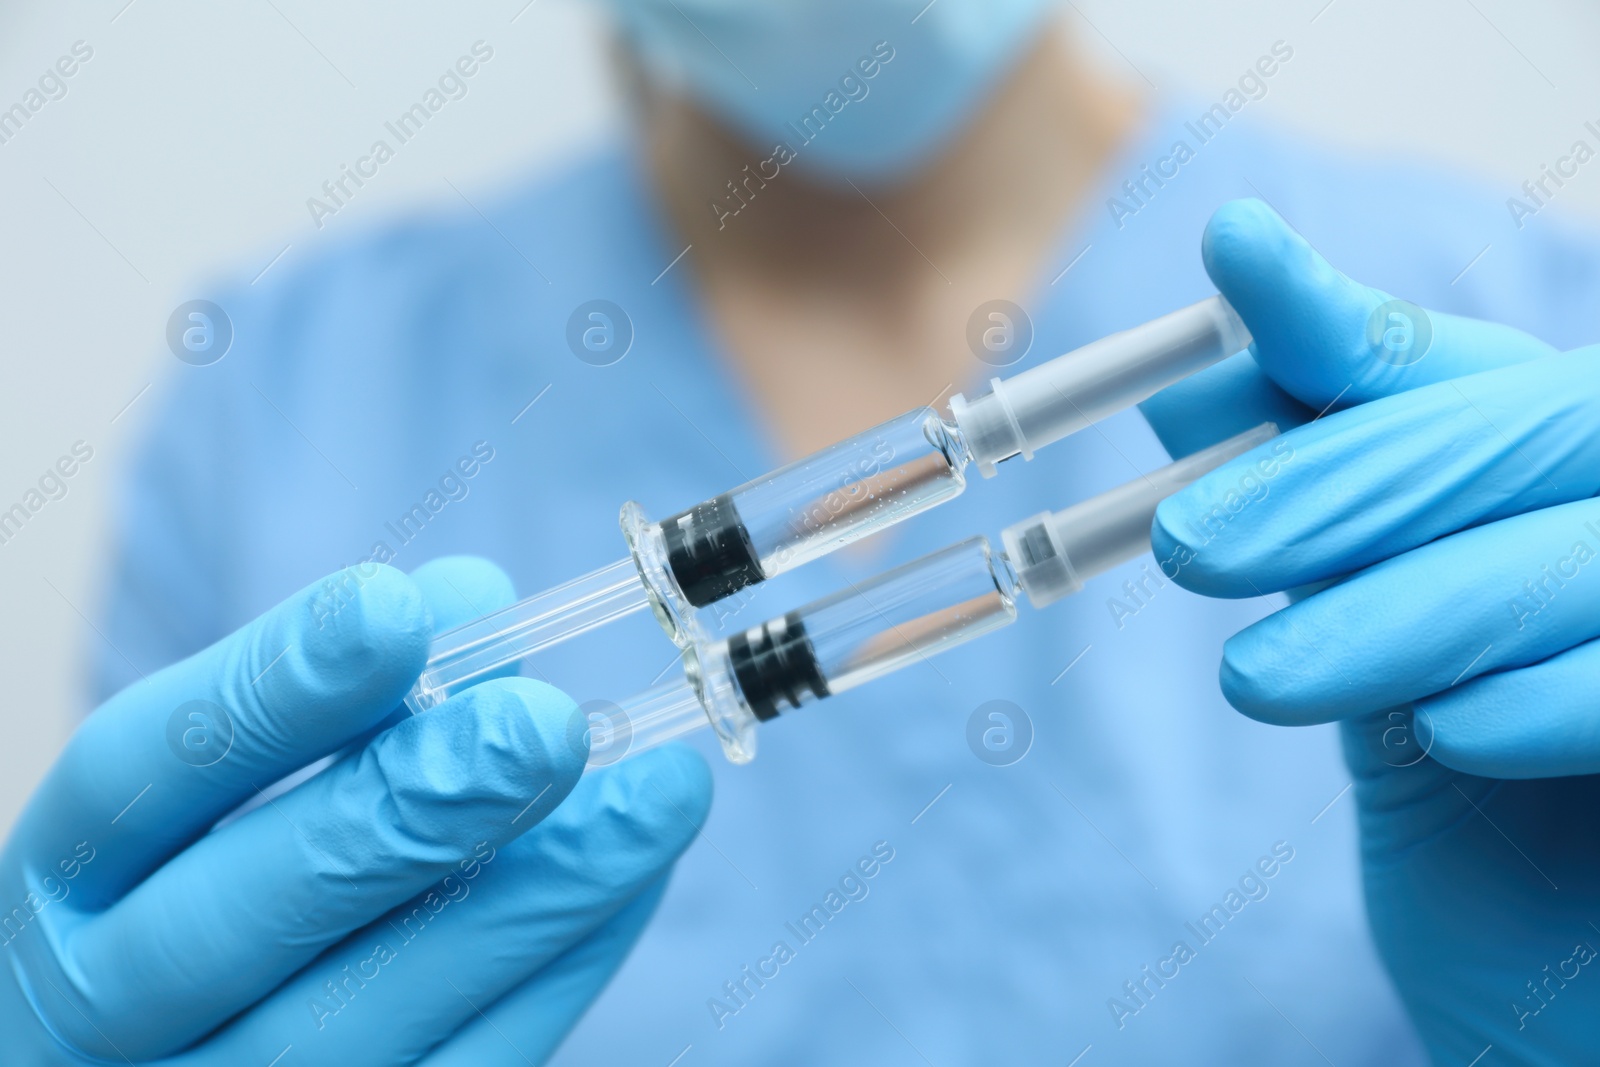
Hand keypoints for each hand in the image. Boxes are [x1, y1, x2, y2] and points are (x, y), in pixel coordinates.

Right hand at [0, 556, 710, 1063]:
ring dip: (535, 897)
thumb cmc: (207, 883)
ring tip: (657, 795)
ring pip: (370, 1015)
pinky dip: (560, 967)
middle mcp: (108, 1014)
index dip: (273, 687)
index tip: (395, 609)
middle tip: (542, 727)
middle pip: (245, 918)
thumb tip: (477, 603)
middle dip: (408, 810)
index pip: (141, 774)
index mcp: (67, 882)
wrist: (170, 1047)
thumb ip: (336, 696)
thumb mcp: (222, 789)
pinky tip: (635, 875)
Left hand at [1143, 200, 1599, 1060]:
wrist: (1572, 1012)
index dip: (1340, 319)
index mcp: (1556, 488)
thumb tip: (1189, 397)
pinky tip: (1449, 734)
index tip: (1237, 252)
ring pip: (1574, 550)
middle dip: (1347, 477)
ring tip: (1261, 680)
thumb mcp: (1374, 670)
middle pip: (1516, 432)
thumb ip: (1316, 532)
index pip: (1450, 372)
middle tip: (1194, 541)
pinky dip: (1555, 694)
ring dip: (1410, 602)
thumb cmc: (1490, 842)